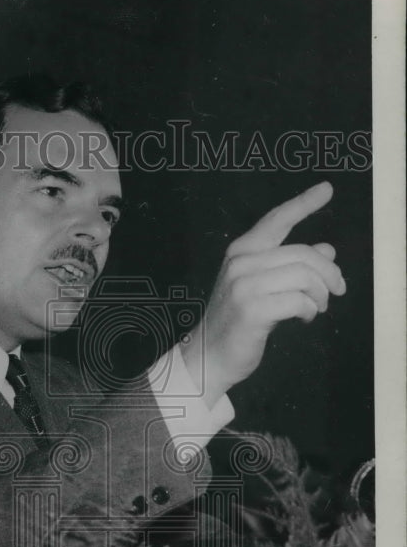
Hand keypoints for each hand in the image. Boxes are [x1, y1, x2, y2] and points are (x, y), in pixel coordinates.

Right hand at [181, 181, 345, 407]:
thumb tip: (327, 250)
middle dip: (329, 273)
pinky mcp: (252, 310)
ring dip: (321, 294)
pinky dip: (309, 310)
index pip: (276, 220)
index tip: (327, 189)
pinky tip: (304, 318)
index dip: (303, 204)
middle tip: (337, 290)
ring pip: (304, 277)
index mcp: (241, 252)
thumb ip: (291, 267)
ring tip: (317, 307)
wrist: (208, 357)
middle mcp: (240, 263)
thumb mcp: (264, 287)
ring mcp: (244, 286)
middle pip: (303, 254)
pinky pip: (299, 301)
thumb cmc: (237, 323)